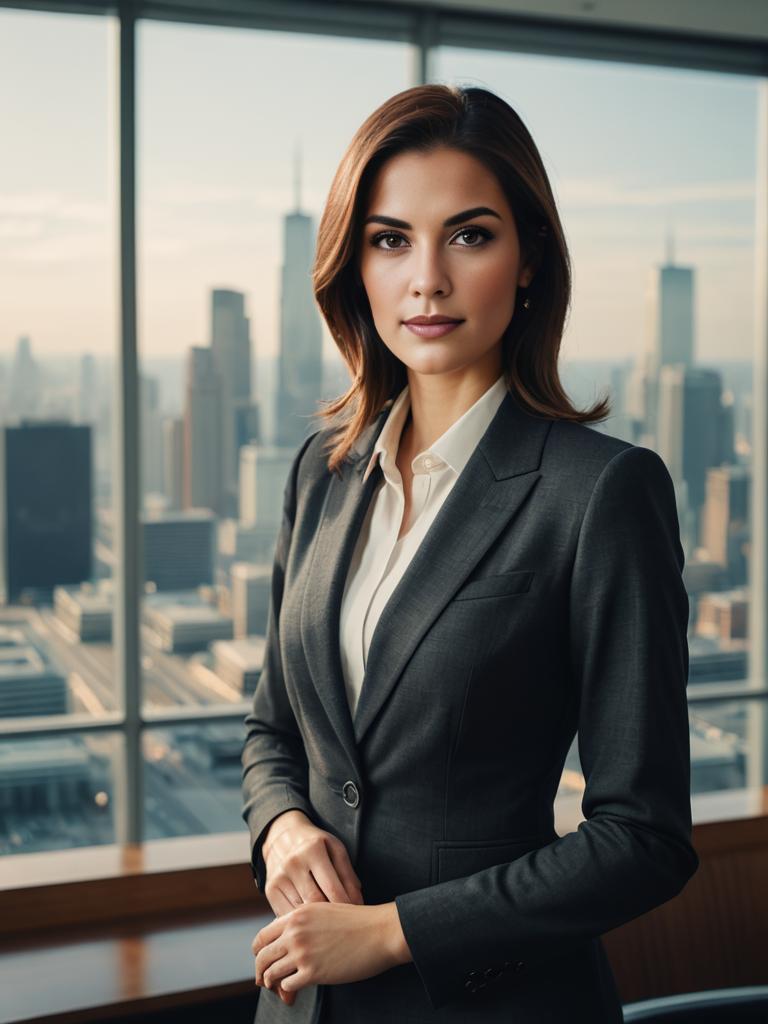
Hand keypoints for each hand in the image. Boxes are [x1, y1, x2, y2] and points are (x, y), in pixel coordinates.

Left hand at [252, 901, 409, 997]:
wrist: (380, 931)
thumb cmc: (358, 922)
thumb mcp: (324, 911)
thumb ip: (303, 923)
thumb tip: (286, 941)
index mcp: (297, 915)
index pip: (263, 935)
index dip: (259, 951)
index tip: (263, 960)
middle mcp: (295, 931)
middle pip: (262, 956)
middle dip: (260, 971)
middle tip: (264, 980)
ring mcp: (303, 952)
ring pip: (271, 973)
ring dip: (272, 983)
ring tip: (277, 987)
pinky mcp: (313, 972)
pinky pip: (288, 985)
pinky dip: (288, 990)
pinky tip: (295, 989)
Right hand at [257, 810, 364, 1004]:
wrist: (283, 838)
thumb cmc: (317, 846)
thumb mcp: (335, 850)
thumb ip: (347, 874)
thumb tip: (358, 902)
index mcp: (313, 850)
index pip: (333, 887)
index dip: (347, 907)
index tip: (357, 920)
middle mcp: (293, 863)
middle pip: (316, 903)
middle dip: (333, 920)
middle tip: (346, 933)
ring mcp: (279, 877)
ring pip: (300, 912)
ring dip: (316, 927)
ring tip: (332, 936)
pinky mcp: (269, 890)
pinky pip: (287, 916)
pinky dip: (300, 925)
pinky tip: (312, 931)